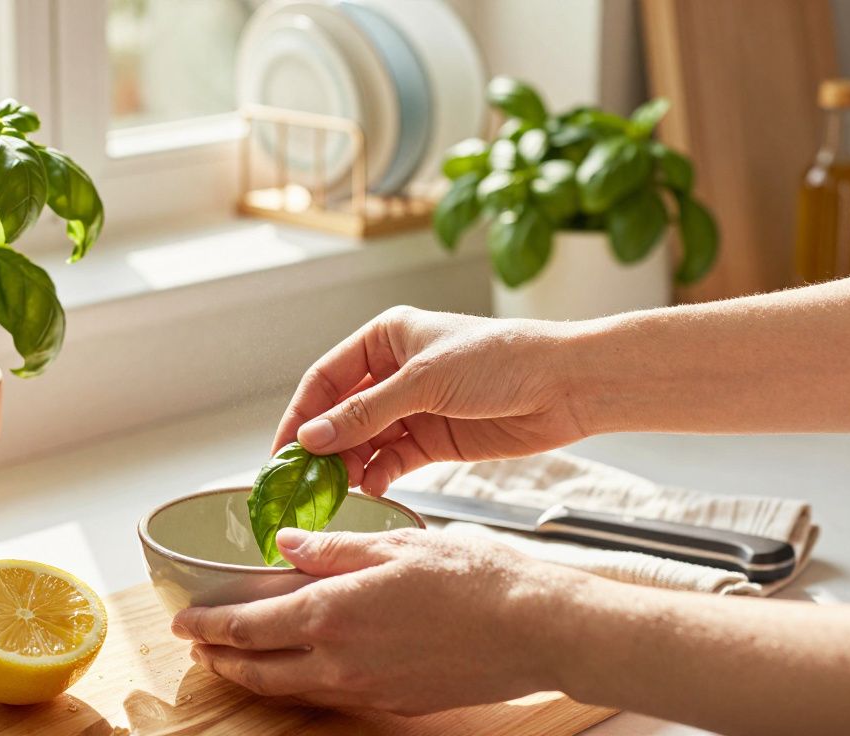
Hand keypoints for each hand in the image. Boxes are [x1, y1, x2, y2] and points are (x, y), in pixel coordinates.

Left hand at [171, 527, 581, 715]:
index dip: (208, 628)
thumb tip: (285, 545)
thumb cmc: (473, 579)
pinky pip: (331, 695)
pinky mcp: (394, 702)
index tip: (185, 622)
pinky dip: (302, 683)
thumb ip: (331, 547)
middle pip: (258, 670)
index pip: (247, 628)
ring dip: (256, 676)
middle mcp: (340, 660)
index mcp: (331, 613)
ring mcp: (366, 688)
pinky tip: (306, 666)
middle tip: (201, 648)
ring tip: (239, 661)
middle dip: (221, 659)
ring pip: (291, 690)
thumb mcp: (394, 545)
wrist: (534, 629)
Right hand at [274, 306, 587, 493]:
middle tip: (303, 481)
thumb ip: (366, 413)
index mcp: (386, 339)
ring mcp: (414, 408)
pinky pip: (392, 461)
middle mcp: (394, 373)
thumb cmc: (500, 361)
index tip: (283, 451)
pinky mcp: (434, 440)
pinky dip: (378, 477)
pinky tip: (370, 490)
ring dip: (349, 465)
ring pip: (364, 442)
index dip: (301, 414)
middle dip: (322, 446)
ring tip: (336, 491)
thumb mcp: (424, 381)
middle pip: (341, 413)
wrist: (566, 386)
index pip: (326, 378)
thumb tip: (312, 437)